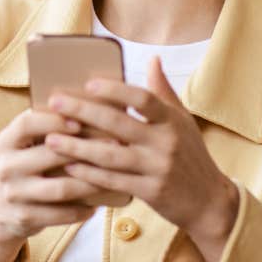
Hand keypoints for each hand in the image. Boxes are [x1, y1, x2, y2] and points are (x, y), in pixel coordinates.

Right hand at [0, 108, 119, 261]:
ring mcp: (13, 193)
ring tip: (113, 177)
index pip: (27, 124)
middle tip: (116, 145)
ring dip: (90, 183)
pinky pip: (59, 214)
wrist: (0, 207)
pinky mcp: (23, 216)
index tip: (80, 120)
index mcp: (7, 141)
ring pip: (60, 187)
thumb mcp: (28, 145)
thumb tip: (96, 108)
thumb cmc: (28, 166)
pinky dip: (81, 210)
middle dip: (85, 150)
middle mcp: (6, 166)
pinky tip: (97, 206)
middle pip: (49, 155)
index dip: (53, 120)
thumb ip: (51, 129)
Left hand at [44, 56, 239, 261]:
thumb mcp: (183, 121)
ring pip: (110, 156)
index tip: (89, 83)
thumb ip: (164, 92)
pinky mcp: (150, 192)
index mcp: (172, 121)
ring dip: (77, 147)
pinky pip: (113, 181)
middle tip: (55, 102)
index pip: (143, 98)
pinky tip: (69, 166)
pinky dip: (89, 174)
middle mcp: (165, 142)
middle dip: (83, 111)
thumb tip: (153, 59)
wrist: (210, 202)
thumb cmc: (192, 156)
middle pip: (118, 123)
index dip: (116, 90)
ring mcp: (157, 168)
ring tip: (51, 139)